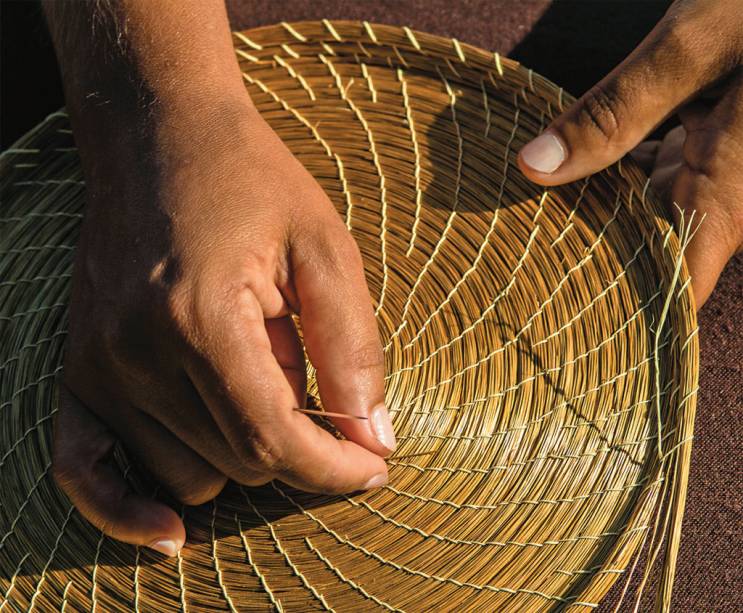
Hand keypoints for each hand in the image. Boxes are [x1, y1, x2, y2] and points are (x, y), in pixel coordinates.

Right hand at [52, 97, 394, 556]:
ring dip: (239, 450)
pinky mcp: (80, 368)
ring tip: (255, 378)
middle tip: (321, 392)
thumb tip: (373, 435)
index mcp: (202, 315)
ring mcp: (99, 364)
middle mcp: (137, 351)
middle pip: (238, 461)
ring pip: (188, 474)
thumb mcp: (326, 246)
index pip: (273, 438)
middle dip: (298, 448)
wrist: (159, 137)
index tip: (373, 465)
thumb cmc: (251, 181)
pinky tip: (166, 529)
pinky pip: (86, 470)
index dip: (334, 466)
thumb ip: (353, 346)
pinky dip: (126, 507)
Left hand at [517, 0, 742, 307]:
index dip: (624, 315)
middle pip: (653, 254)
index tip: (562, 325)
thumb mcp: (697, 46)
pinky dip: (624, 174)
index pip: (676, 291)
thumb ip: (618, 110)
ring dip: (600, 211)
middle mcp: (731, 198)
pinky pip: (668, 178)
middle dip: (591, 256)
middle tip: (522, 257)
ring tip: (532, 213)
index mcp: (728, 196)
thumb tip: (533, 165)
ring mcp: (726, 172)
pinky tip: (582, 164)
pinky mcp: (721, 144)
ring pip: (655, 215)